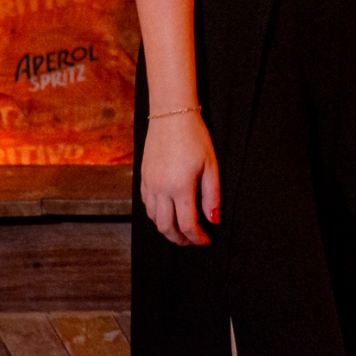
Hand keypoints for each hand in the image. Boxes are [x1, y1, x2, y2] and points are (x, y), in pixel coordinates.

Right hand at [141, 111, 219, 245]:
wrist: (171, 115)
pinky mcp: (142, 178)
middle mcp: (160, 189)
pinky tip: (167, 212)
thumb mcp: (211, 165)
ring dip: (167, 229)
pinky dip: (156, 215)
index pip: (187, 225)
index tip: (205, 240)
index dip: (197, 238)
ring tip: (181, 230)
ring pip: (153, 219)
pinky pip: (146, 205)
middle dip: (180, 240)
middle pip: (166, 228)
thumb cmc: (194, 137)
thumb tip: (213, 221)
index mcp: (179, 187)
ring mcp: (148, 184)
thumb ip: (212, 196)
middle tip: (193, 241)